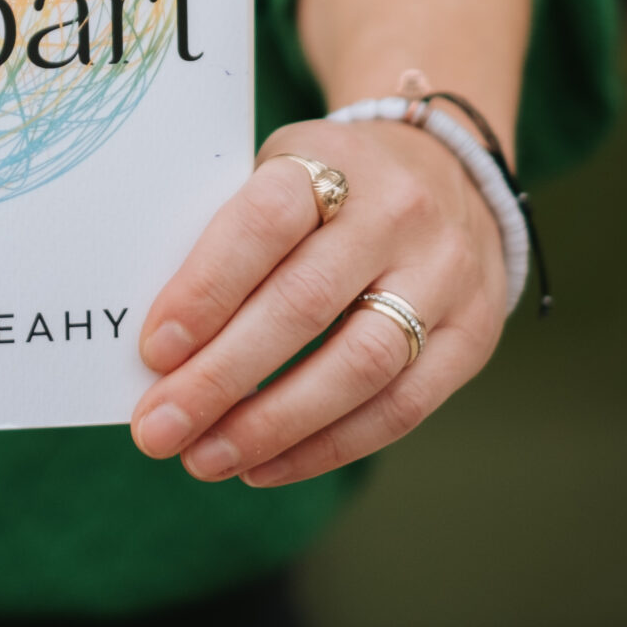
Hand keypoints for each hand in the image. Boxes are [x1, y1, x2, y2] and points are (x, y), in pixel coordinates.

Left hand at [131, 117, 510, 486]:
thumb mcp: (279, 173)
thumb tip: (159, 350)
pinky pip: (400, 408)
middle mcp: (397, 215)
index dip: (207, 289)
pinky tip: (265, 465)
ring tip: (204, 459)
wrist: (449, 171)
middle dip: (221, 378)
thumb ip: (227, 241)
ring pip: (359, 367)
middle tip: (157, 429)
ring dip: (272, 426)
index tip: (153, 351)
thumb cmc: (332, 185)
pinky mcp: (473, 336)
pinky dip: (326, 447)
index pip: (265, 222)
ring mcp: (445, 276)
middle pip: (305, 305)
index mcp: (334, 161)